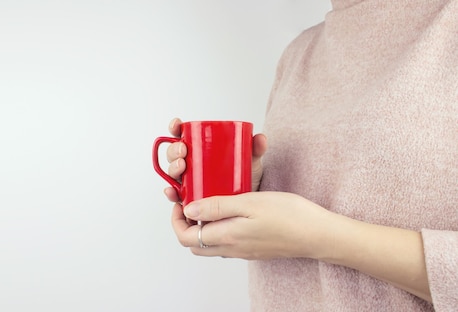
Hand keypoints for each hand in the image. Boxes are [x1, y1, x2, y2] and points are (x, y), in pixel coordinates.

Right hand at [162, 117, 268, 201]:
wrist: (248, 201)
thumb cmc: (244, 176)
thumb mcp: (250, 161)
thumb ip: (255, 149)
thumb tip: (260, 138)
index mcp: (199, 149)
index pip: (182, 135)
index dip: (175, 128)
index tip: (176, 125)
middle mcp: (190, 163)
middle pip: (173, 153)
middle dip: (174, 150)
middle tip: (183, 150)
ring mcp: (188, 180)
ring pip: (172, 173)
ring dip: (172, 168)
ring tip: (182, 167)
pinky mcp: (190, 197)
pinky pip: (176, 194)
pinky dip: (170, 192)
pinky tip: (172, 191)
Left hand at [171, 191, 333, 259]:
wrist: (318, 235)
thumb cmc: (289, 216)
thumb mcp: (249, 202)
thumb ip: (217, 206)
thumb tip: (189, 209)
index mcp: (226, 236)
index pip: (186, 237)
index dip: (176, 220)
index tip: (180, 201)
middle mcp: (232, 249)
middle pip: (194, 245)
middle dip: (185, 225)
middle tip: (190, 203)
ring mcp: (244, 251)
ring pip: (210, 245)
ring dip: (202, 228)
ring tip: (209, 204)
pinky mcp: (254, 249)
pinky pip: (227, 243)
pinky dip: (219, 230)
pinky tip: (230, 211)